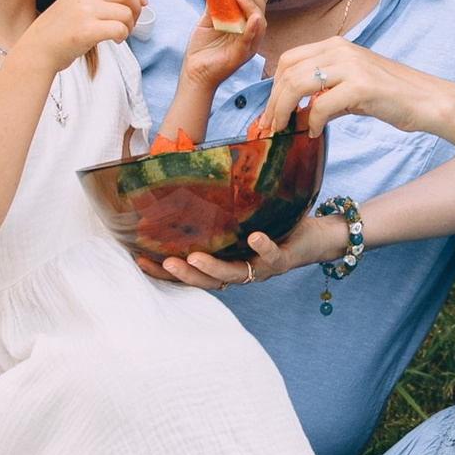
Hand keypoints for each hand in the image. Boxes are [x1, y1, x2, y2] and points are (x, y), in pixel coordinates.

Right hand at [18, 0, 145, 73]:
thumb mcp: (74, 3)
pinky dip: (122, 36)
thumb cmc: (59, 31)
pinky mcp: (87, 30)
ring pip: (126, 13)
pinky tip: (114, 41)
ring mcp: (85, 11)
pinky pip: (119, 29)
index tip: (140, 3)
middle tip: (130, 23)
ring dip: (129, 26)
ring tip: (119, 35)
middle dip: (136, 9)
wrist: (38, 49)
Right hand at [152, 208, 350, 290]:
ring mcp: (259, 269)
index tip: (140, 261)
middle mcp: (239, 270)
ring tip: (195, 258)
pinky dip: (262, 247)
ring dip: (213, 269)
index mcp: (223, 261)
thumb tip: (184, 174)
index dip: (163, 271)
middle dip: (184, 275)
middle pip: (206, 280)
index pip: (188, 271)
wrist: (315, 237)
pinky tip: (253, 237)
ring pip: (234, 275)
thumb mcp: (240, 216)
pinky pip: (271, 257)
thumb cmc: (272, 225)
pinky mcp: (282, 260)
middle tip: (164, 263)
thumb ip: (217, 208)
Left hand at [176, 0, 267, 91]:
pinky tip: (253, 17)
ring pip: (260, 22)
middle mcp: (251, 33)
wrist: (193, 73)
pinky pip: (250, 40)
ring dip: (251, 5)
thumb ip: (214, 4)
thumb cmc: (202, 48)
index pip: (257, 0)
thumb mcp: (207, 20)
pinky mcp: (241, 56)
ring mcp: (248, 45)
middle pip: (261, 7)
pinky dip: (253, 28)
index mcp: (245, 23)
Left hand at [253, 37, 451, 142]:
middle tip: (269, 126)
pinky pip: (321, 105)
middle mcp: (340, 49)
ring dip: (283, 111)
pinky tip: (314, 132)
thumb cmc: (391, 96)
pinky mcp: (361, 87)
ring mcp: (351, 66)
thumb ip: (324, 90)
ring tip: (283, 130)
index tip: (269, 111)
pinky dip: (311, 122)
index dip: (273, 86)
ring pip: (298, 84)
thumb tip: (295, 110)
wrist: (427, 101)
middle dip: (272, 102)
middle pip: (288, 71)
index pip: (289, 59)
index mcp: (336, 46)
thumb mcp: (352, 85)